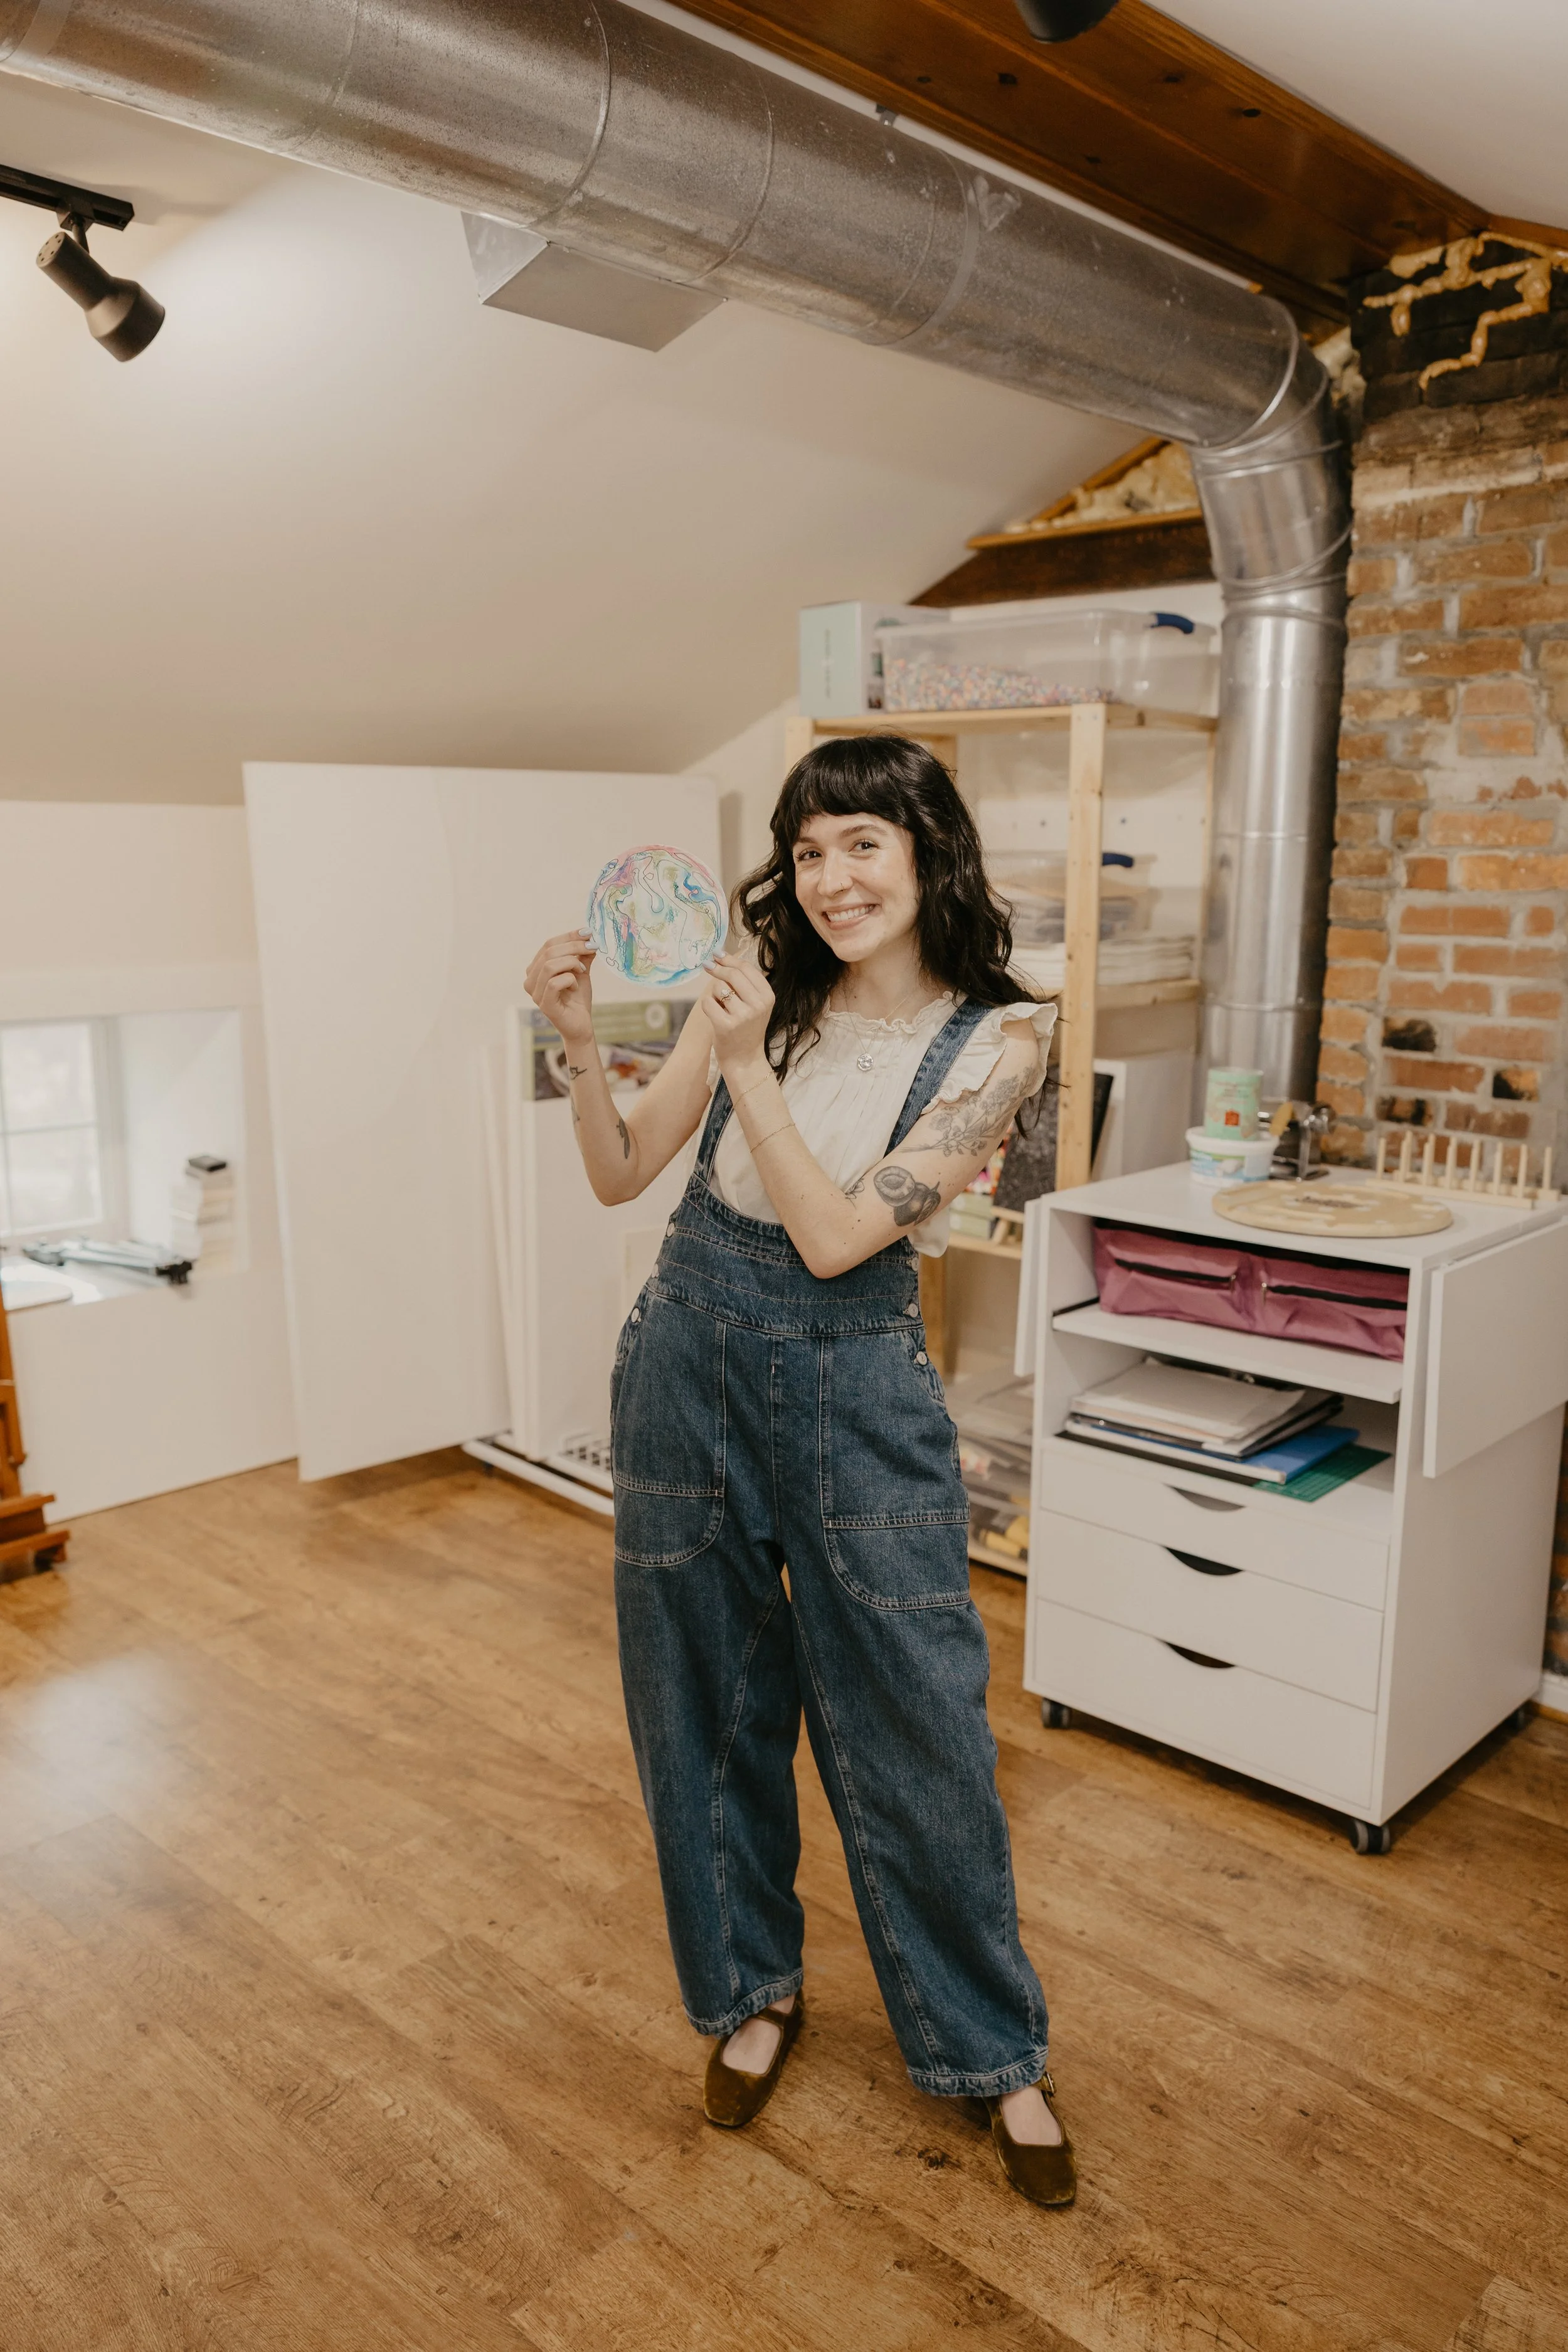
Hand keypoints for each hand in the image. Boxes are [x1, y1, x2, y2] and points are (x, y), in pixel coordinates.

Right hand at [525, 929, 596, 1044]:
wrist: (581, 1025)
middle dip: (574, 946)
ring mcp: (535, 993)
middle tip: (592, 947)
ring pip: (549, 965)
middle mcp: (530, 979)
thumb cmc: (577, 999)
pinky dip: (569, 980)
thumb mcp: (581, 971)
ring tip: (582, 969)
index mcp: (536, 969)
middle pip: (549, 951)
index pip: (549, 944)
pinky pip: (554, 983)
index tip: (588, 932)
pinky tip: (575, 985)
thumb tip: (589, 935)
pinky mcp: (544, 1004)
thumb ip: (582, 954)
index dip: (569, 936)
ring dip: (571, 962)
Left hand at [702, 953, 773, 1078]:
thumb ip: (744, 982)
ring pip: (718, 987)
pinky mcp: (725, 1026)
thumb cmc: (747, 1028)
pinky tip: (714, 1013)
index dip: (729, 958)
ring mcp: (742, 1016)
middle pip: (732, 974)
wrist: (744, 1059)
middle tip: (708, 966)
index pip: (746, 968)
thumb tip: (720, 956)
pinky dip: (707, 1005)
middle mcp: (758, 1005)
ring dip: (714, 993)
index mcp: (768, 996)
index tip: (717, 954)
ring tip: (720, 1005)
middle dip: (717, 968)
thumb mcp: (756, 1004)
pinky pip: (707, 1002)